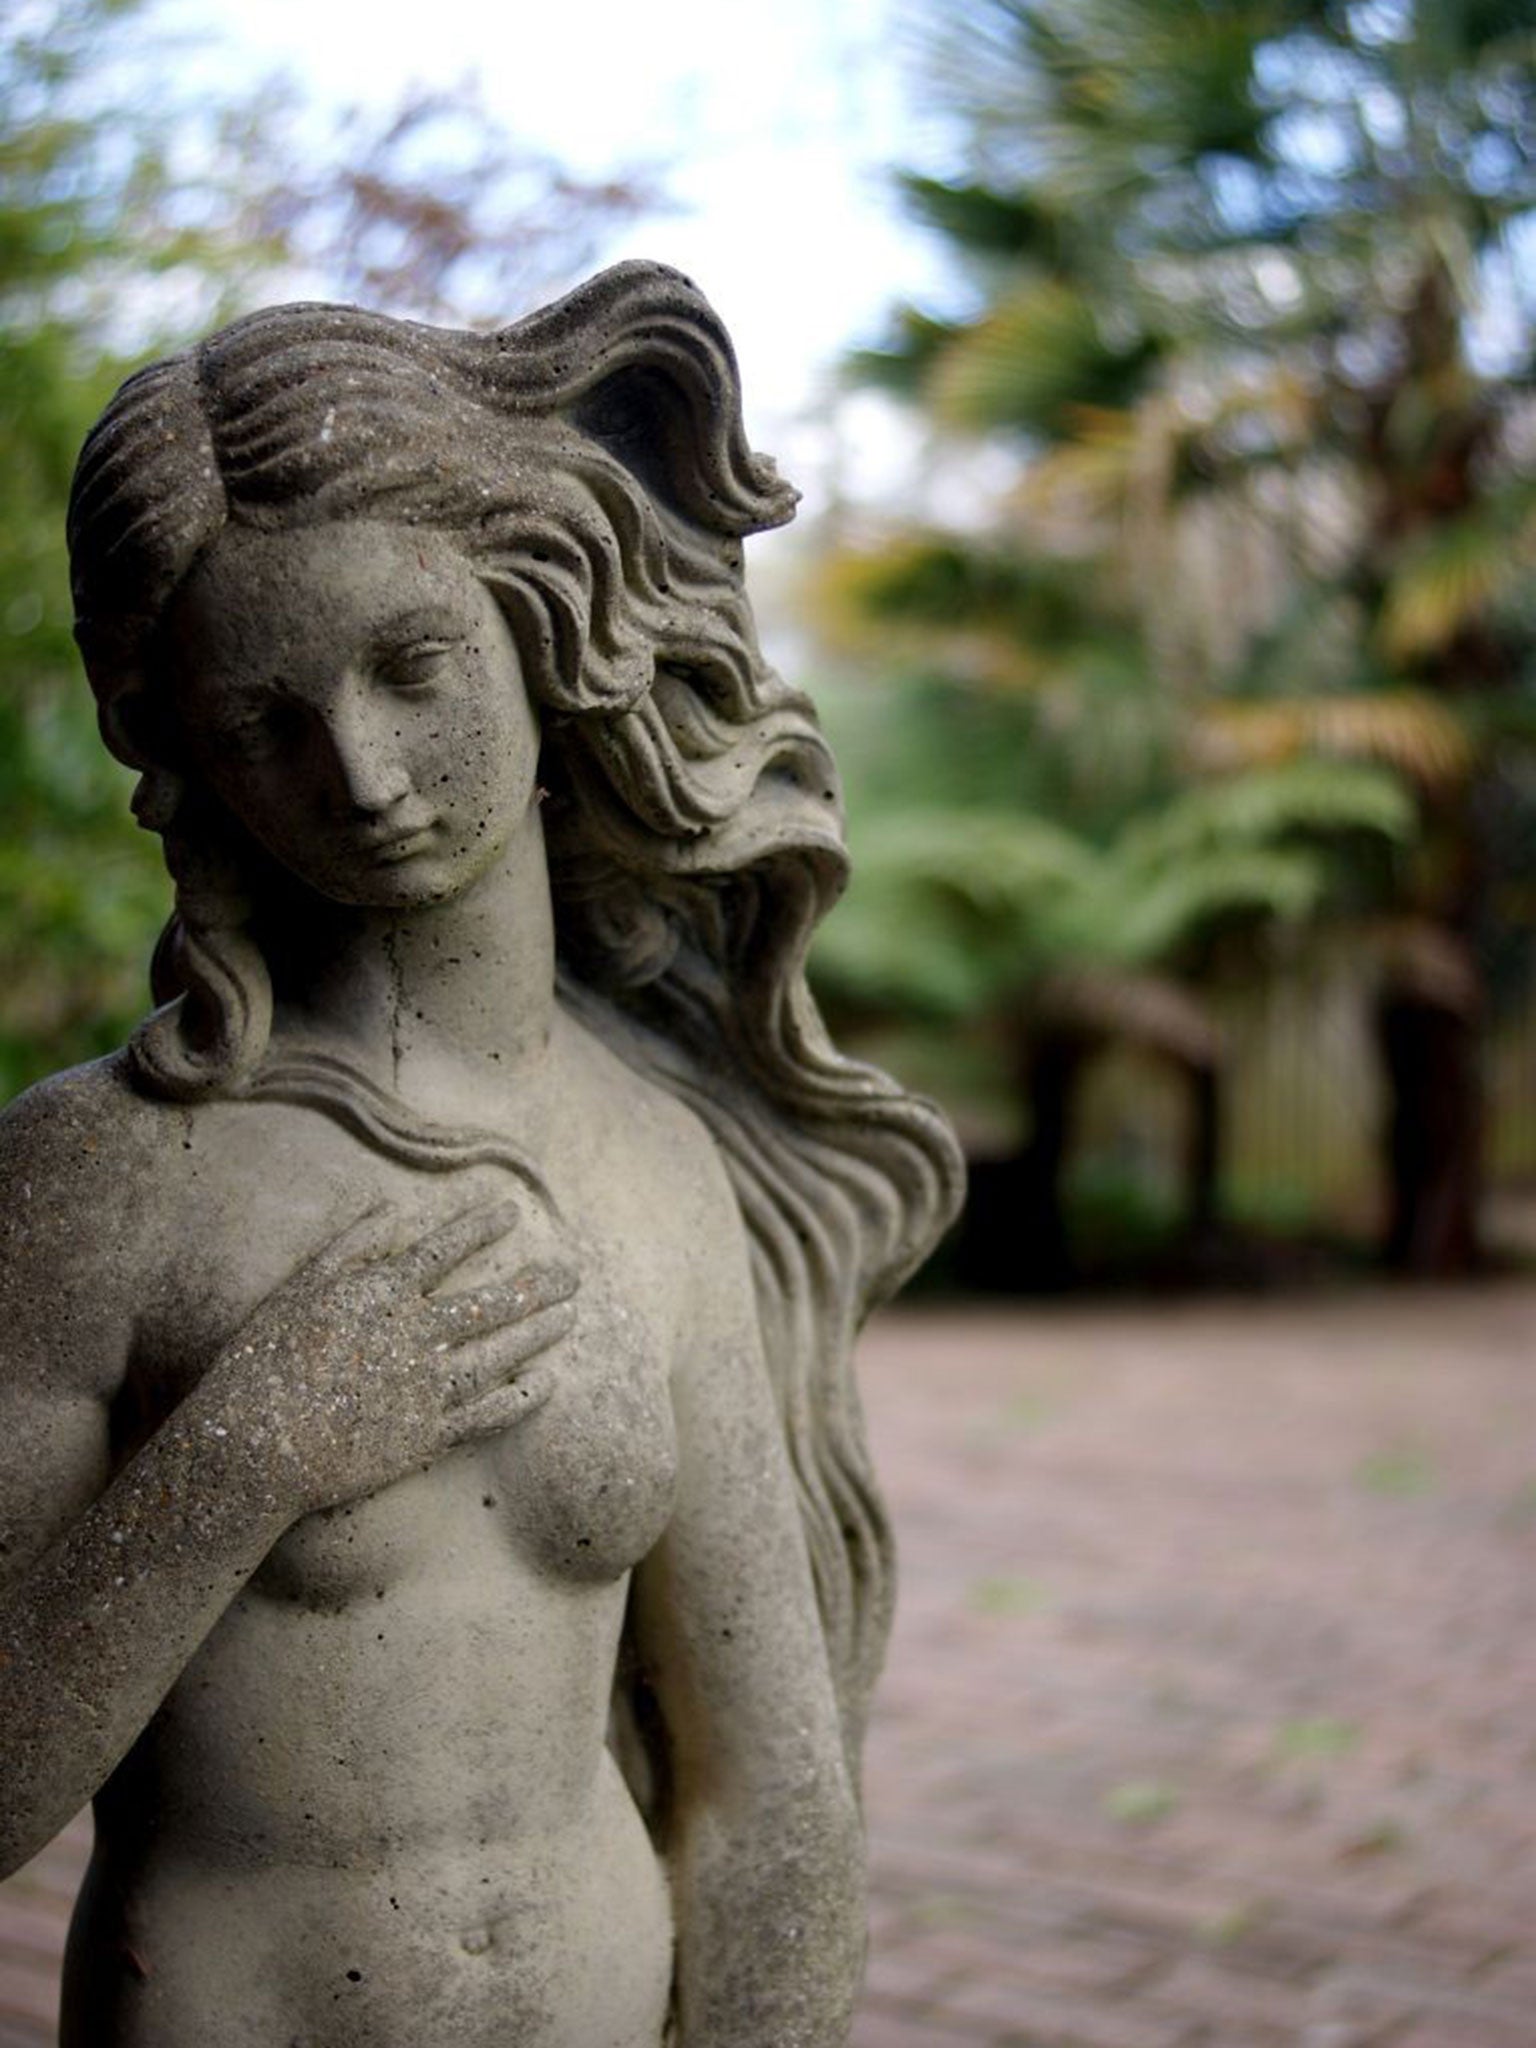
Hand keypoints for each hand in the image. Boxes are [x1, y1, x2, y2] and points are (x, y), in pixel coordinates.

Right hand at [212, 1199, 577, 1516]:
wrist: (254, 1448)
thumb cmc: (264, 1362)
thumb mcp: (298, 1289)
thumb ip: (349, 1246)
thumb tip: (389, 1207)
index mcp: (382, 1294)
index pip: (444, 1250)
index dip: (480, 1227)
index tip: (512, 1211)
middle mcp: (414, 1336)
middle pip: (491, 1302)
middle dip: (536, 1284)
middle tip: (573, 1272)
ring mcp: (425, 1388)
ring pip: (500, 1353)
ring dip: (539, 1332)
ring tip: (571, 1315)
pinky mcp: (426, 1437)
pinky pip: (488, 1413)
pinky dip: (522, 1398)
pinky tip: (548, 1383)